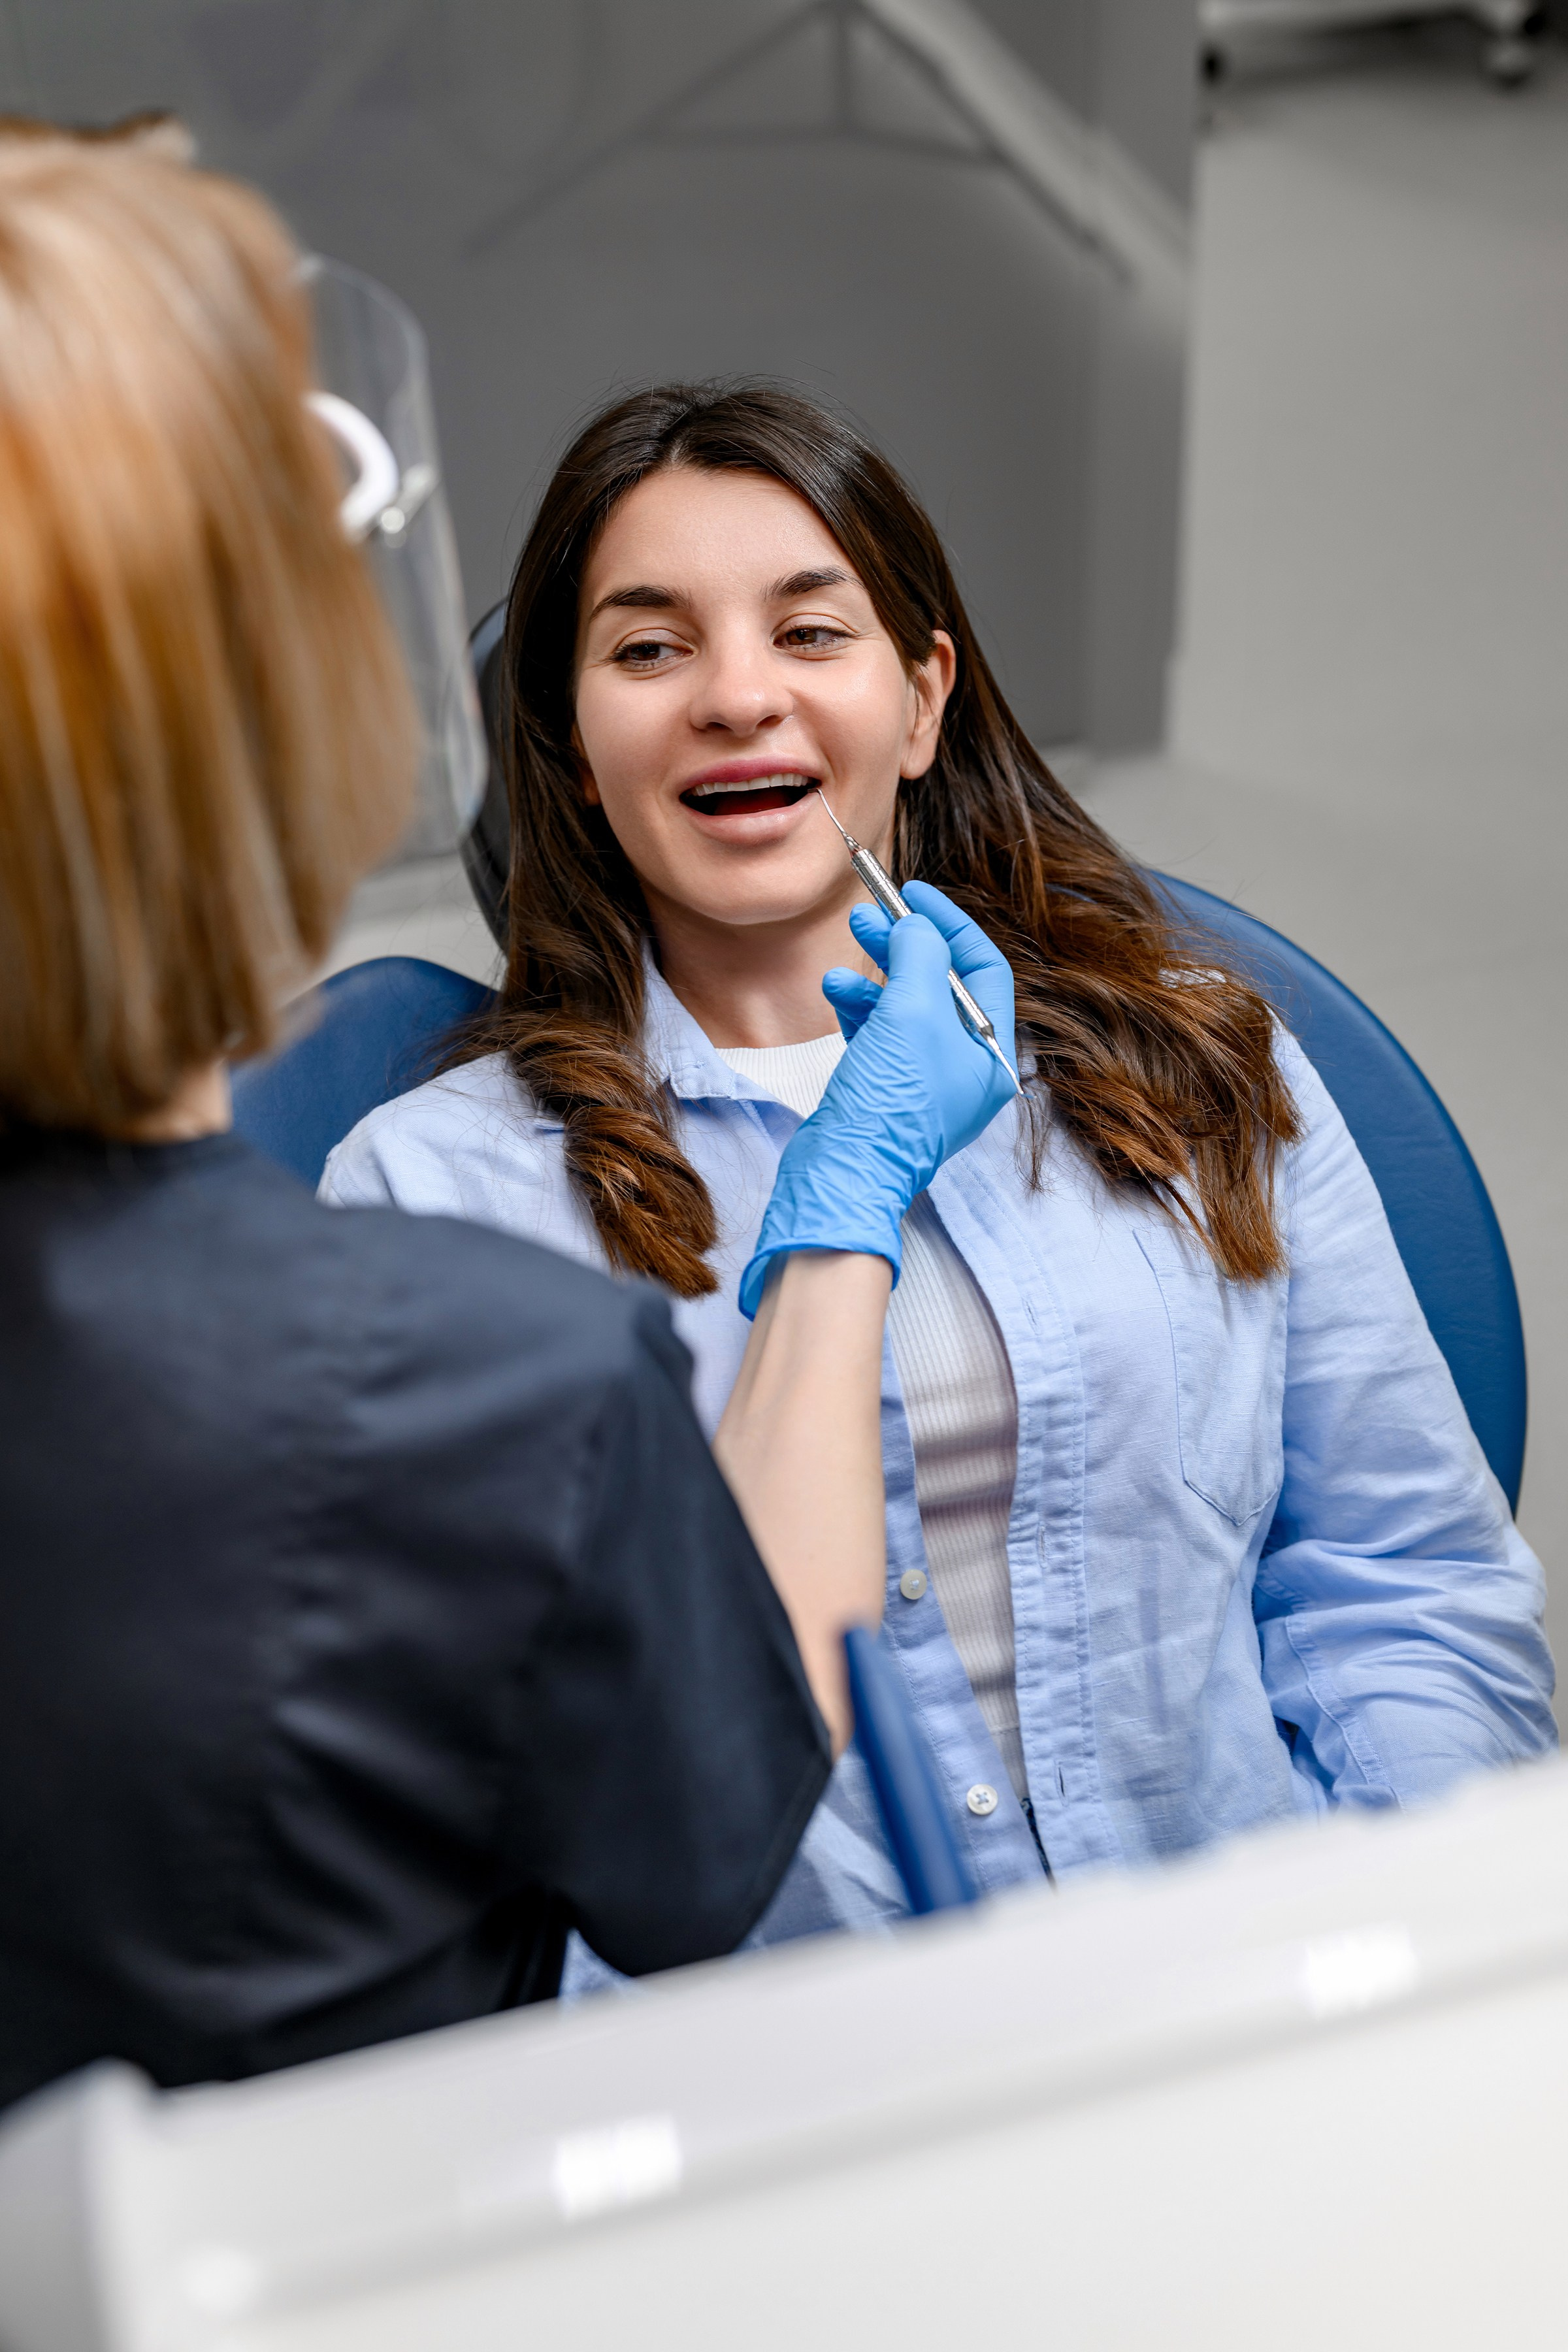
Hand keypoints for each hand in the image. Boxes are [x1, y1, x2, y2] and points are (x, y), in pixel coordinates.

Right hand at [738, 882, 1019, 1317]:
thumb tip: (918, 926)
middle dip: (905, 945)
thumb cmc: (890, 1101)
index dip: (949, 925)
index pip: (983, 970)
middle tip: (870, 914)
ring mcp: (923, 1083)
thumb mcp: (913, 1013)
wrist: (842, 1174)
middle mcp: (964, 1069)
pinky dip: (857, 1008)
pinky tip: (835, 990)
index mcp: (992, 1055)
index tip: (913, 893)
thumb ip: (922, 957)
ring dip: (874, 974)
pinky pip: (877, 1034)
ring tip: (845, 952)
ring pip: (904, 1007)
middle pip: (941, 984)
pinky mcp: (884, 1092)